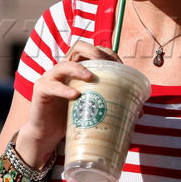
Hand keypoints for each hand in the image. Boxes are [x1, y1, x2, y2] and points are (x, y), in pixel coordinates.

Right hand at [18, 41, 121, 159]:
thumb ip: (111, 104)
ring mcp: (51, 78)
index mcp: (79, 69)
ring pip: (63, 63)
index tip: (121, 66)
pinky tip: (75, 95)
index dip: (108, 53)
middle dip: (94, 51)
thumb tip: (140, 112)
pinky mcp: (41, 90)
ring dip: (78, 68)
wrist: (47, 135)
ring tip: (90, 77)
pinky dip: (63, 90)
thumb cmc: (71, 118)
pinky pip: (52, 86)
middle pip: (78, 46)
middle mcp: (65, 69)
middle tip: (105, 63)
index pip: (94, 50)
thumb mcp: (92, 108)